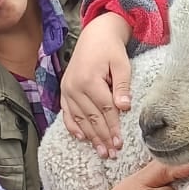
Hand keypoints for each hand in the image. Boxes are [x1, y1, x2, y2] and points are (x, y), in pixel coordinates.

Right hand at [60, 13, 131, 154]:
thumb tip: (124, 108)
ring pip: (80, 119)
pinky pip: (67, 113)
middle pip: (92, 118)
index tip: (120, 143)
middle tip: (111, 154)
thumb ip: (123, 86)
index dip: (113, 128)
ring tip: (100, 151)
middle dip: (103, 137)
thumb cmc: (111, 49)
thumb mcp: (122, 64)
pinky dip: (73, 127)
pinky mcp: (64, 90)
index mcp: (90, 80)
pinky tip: (81, 138)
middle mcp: (75, 87)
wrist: (95, 35)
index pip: (105, 110)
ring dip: (90, 137)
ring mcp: (67, 90)